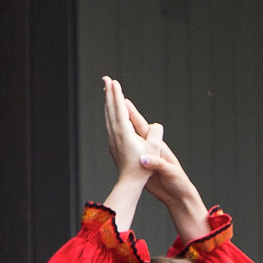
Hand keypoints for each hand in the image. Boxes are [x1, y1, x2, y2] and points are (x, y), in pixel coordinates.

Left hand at [102, 77, 156, 192]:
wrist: (130, 182)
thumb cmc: (144, 167)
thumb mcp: (154, 150)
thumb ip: (155, 136)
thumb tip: (156, 126)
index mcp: (125, 132)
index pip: (119, 108)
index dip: (117, 94)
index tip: (113, 81)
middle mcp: (115, 133)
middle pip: (110, 109)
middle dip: (109, 93)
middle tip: (106, 79)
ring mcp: (112, 139)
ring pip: (108, 116)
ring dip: (108, 103)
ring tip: (107, 93)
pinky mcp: (113, 145)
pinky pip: (109, 124)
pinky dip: (109, 114)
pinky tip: (110, 114)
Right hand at [120, 98, 211, 244]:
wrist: (179, 196)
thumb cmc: (179, 183)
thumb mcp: (170, 173)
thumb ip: (158, 164)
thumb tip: (143, 159)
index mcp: (158, 147)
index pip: (143, 126)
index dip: (133, 114)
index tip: (123, 99)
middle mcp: (150, 148)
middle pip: (134, 126)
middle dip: (123, 112)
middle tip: (114, 97)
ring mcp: (144, 155)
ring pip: (129, 136)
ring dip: (120, 124)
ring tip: (110, 113)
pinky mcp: (140, 164)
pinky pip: (127, 150)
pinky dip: (120, 142)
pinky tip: (113, 138)